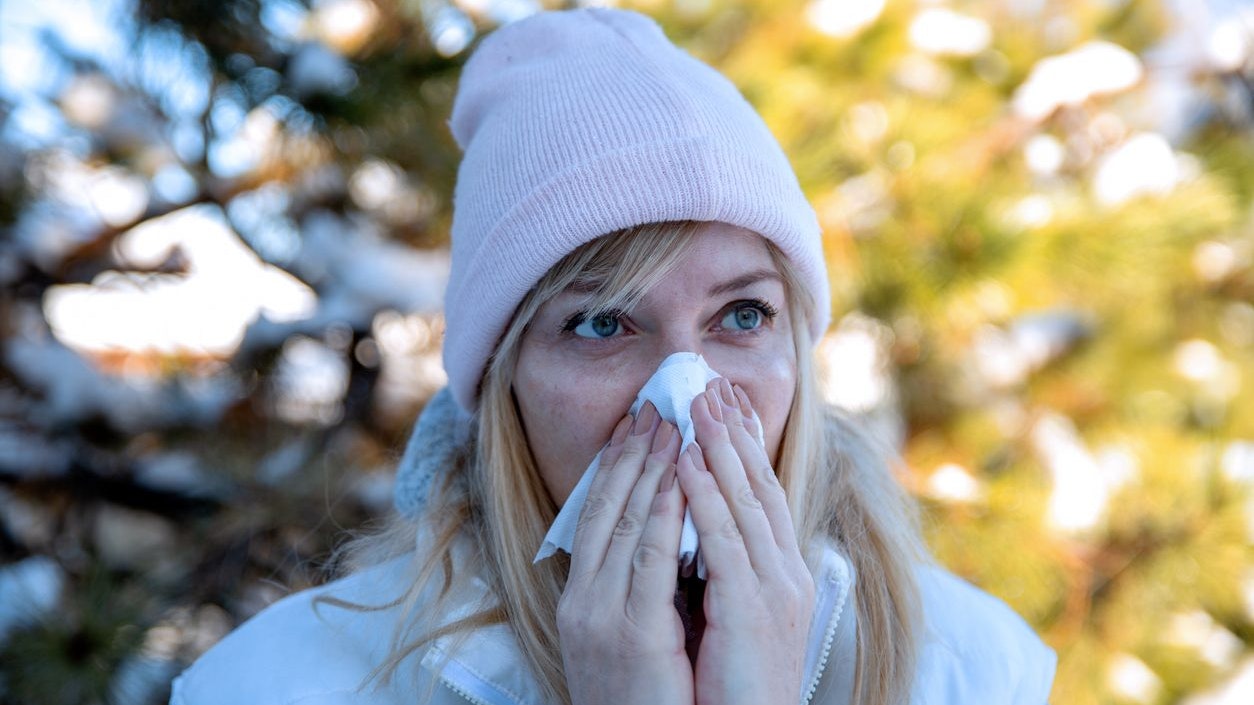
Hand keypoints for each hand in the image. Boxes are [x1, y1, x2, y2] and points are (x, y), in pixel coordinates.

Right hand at [558, 402, 693, 704]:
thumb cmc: (643, 703)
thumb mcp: (632, 637)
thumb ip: (638, 591)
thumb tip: (663, 544)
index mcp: (584, 600)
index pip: (598, 517)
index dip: (619, 467)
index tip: (638, 425)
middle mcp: (584, 601)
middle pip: (604, 509)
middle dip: (631, 453)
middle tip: (655, 403)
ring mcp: (601, 615)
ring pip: (624, 523)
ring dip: (649, 468)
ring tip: (669, 421)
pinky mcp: (629, 632)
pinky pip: (647, 559)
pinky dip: (662, 513)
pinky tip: (679, 477)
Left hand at [678, 379, 814, 704]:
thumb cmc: (734, 686)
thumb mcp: (730, 618)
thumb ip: (720, 573)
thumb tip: (693, 535)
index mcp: (781, 574)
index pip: (762, 494)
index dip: (743, 446)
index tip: (722, 403)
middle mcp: (785, 572)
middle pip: (759, 484)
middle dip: (734, 431)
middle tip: (710, 382)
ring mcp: (775, 588)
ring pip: (745, 500)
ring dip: (718, 446)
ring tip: (696, 401)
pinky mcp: (753, 607)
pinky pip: (724, 538)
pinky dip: (703, 494)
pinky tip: (684, 460)